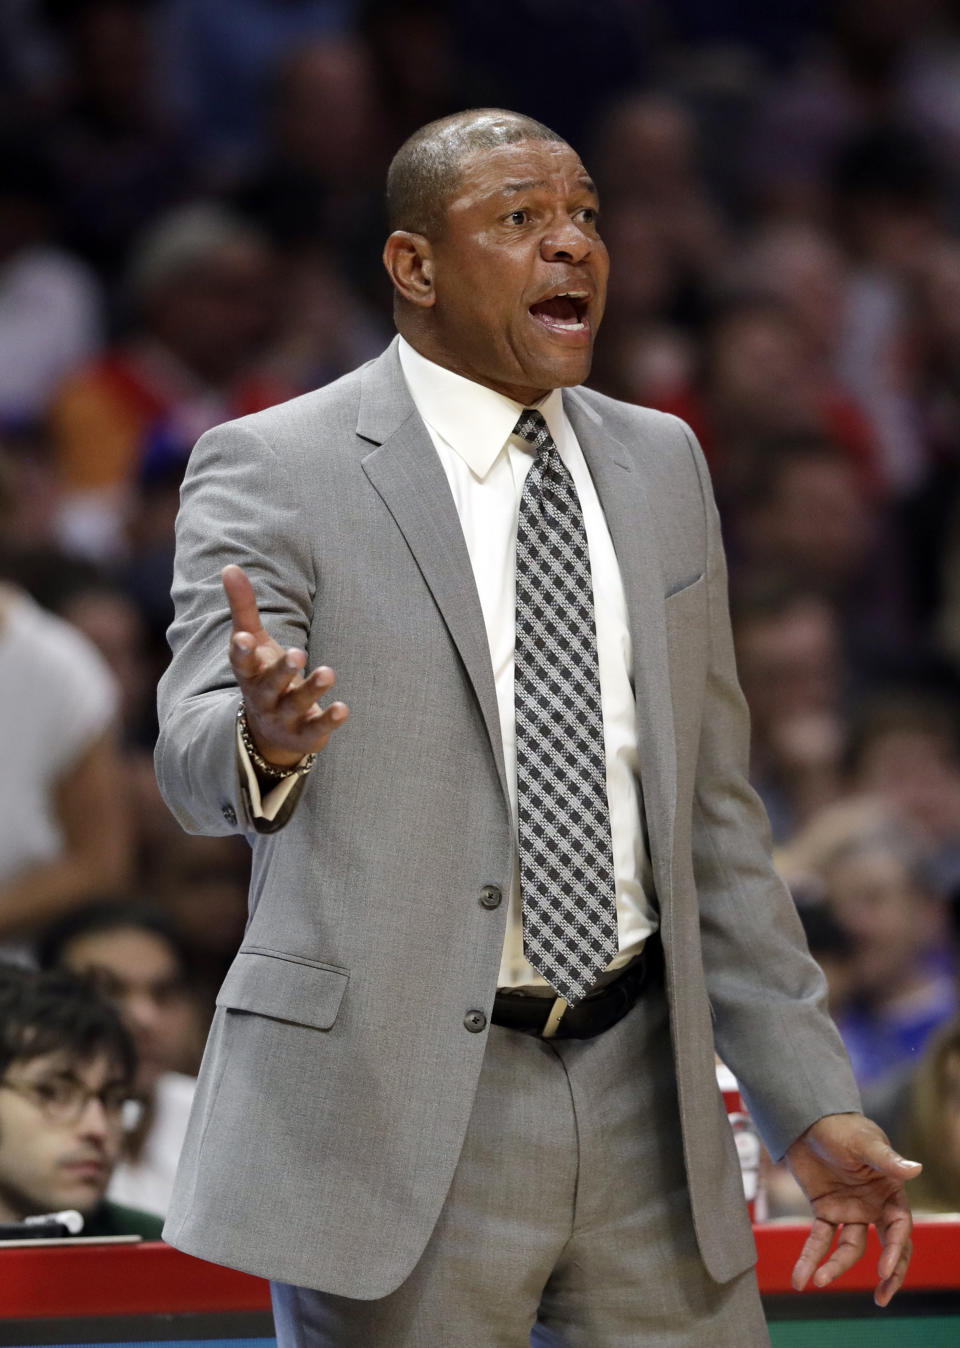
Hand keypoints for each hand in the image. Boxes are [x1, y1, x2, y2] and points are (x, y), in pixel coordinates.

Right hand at [223, 563, 348, 768]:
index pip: (241, 663)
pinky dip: (329, 720)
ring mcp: (283, 718)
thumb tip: (229, 566)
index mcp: (249, 673)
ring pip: (295, 704)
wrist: (269, 733)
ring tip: (329, 672)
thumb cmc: (262, 674)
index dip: (241, 651)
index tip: (243, 637)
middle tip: (298, 653)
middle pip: (269, 685)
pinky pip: (316, 729)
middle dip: (282, 671)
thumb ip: (243, 607)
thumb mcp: (254, 640)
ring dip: (312, 689)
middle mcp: (263, 697)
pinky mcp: (304, 734)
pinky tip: (344, 708)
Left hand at [786, 1113, 920, 1306]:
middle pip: (887, 1246)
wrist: (808, 1120)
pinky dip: (810, 1258)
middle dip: (889, 1273)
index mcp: (890, 1192)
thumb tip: (916, 1169)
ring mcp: (850, 1211)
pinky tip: (800, 1278)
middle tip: (882, 1297)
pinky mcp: (826, 1211)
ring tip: (819, 1280)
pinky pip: (820, 1239)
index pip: (899, 1228)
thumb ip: (886, 1159)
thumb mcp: (864, 1143)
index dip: (895, 1249)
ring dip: (836, 1267)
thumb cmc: (843, 1127)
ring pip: (850, 1248)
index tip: (885, 1268)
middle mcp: (873, 1206)